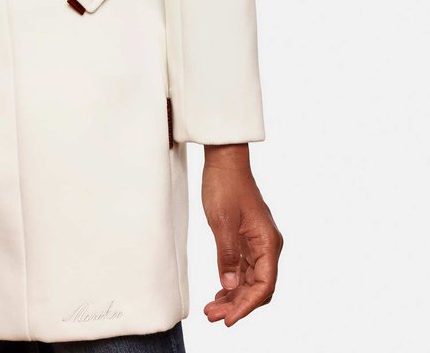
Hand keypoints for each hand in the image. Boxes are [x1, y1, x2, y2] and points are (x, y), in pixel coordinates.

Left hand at [201, 144, 282, 325]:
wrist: (224, 160)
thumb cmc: (225, 185)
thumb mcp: (222, 221)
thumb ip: (228, 255)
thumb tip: (231, 286)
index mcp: (268, 242)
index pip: (264, 285)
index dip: (247, 305)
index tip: (229, 319)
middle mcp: (268, 245)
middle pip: (258, 286)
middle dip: (238, 304)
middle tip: (213, 315)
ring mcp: (258, 243)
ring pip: (251, 280)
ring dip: (234, 296)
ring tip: (212, 308)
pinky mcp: (247, 239)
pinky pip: (244, 269)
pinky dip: (233, 283)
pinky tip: (220, 292)